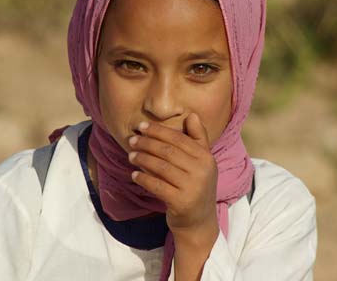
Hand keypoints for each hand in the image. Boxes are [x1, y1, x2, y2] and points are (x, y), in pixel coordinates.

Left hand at [128, 113, 218, 241]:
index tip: (141, 126)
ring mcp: (192, 187)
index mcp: (206, 157)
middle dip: (147, 143)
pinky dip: (144, 179)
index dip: (158, 131)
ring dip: (142, 159)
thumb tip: (191, 115)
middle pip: (168, 151)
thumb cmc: (196, 186)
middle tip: (131, 140)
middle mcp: (202, 171)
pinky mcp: (181, 202)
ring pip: (161, 167)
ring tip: (130, 155)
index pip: (179, 138)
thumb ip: (198, 138)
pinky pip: (157, 186)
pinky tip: (134, 174)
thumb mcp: (201, 162)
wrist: (199, 221)